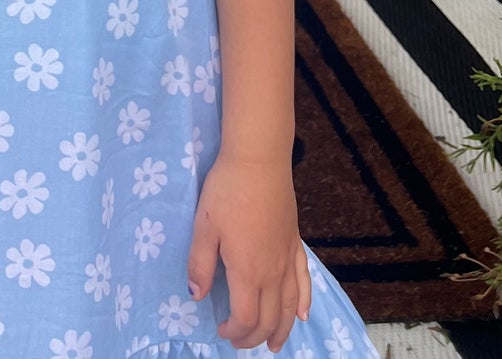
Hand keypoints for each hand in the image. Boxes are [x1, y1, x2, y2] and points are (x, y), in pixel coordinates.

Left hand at [188, 153, 310, 350]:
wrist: (259, 161)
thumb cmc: (227, 192)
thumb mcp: (204, 227)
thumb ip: (200, 264)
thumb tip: (197, 297)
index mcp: (248, 272)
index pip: (246, 318)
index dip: (234, 331)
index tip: (220, 330)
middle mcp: (273, 273)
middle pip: (269, 318)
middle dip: (255, 336)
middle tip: (240, 342)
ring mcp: (287, 258)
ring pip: (290, 306)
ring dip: (282, 329)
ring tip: (275, 345)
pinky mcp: (295, 244)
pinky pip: (304, 281)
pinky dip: (304, 302)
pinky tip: (302, 313)